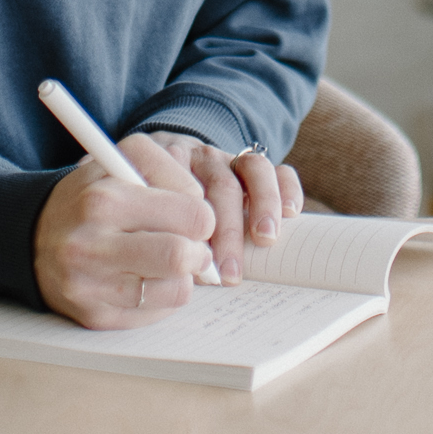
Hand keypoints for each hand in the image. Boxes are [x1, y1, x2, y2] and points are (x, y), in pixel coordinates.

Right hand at [33, 136, 215, 329]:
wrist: (31, 238)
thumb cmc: (89, 197)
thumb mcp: (122, 162)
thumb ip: (171, 171)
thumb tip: (205, 210)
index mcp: (104, 200)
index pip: (190, 214)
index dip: (203, 216)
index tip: (195, 217)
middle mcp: (92, 246)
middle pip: (181, 257)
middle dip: (200, 252)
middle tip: (193, 247)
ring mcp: (91, 286)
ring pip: (176, 290)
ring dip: (182, 276)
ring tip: (166, 261)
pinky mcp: (94, 317)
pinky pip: (156, 314)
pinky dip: (162, 297)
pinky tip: (145, 279)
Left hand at [142, 132, 304, 284]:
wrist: (165, 167)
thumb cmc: (152, 208)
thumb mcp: (140, 211)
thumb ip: (151, 231)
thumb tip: (170, 278)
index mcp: (165, 162)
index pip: (182, 189)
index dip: (188, 224)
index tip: (191, 258)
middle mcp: (199, 155)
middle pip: (220, 186)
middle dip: (227, 232)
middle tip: (228, 274)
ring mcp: (229, 157)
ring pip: (253, 169)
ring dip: (263, 205)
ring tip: (265, 239)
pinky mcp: (253, 165)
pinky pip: (277, 169)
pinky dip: (286, 188)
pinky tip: (291, 213)